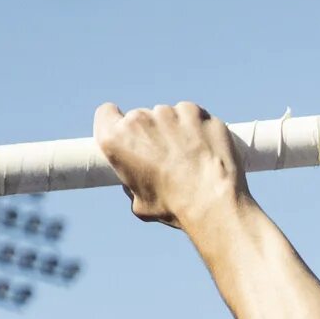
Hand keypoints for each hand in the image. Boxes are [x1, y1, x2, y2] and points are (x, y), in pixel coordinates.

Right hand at [93, 102, 250, 234]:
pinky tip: (206, 149)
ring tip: (192, 158)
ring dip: (177, 130)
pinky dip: (198, 127)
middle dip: (152, 133)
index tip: (129, 134)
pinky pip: (192, 115)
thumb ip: (133, 181)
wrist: (213, 202)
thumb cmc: (174, 207)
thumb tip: (137, 177)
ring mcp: (168, 112)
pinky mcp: (195, 111)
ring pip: (169, 116)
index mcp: (115, 139)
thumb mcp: (140, 204)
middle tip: (169, 159)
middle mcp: (138, 120)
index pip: (106, 113)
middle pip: (141, 117)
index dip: (117, 123)